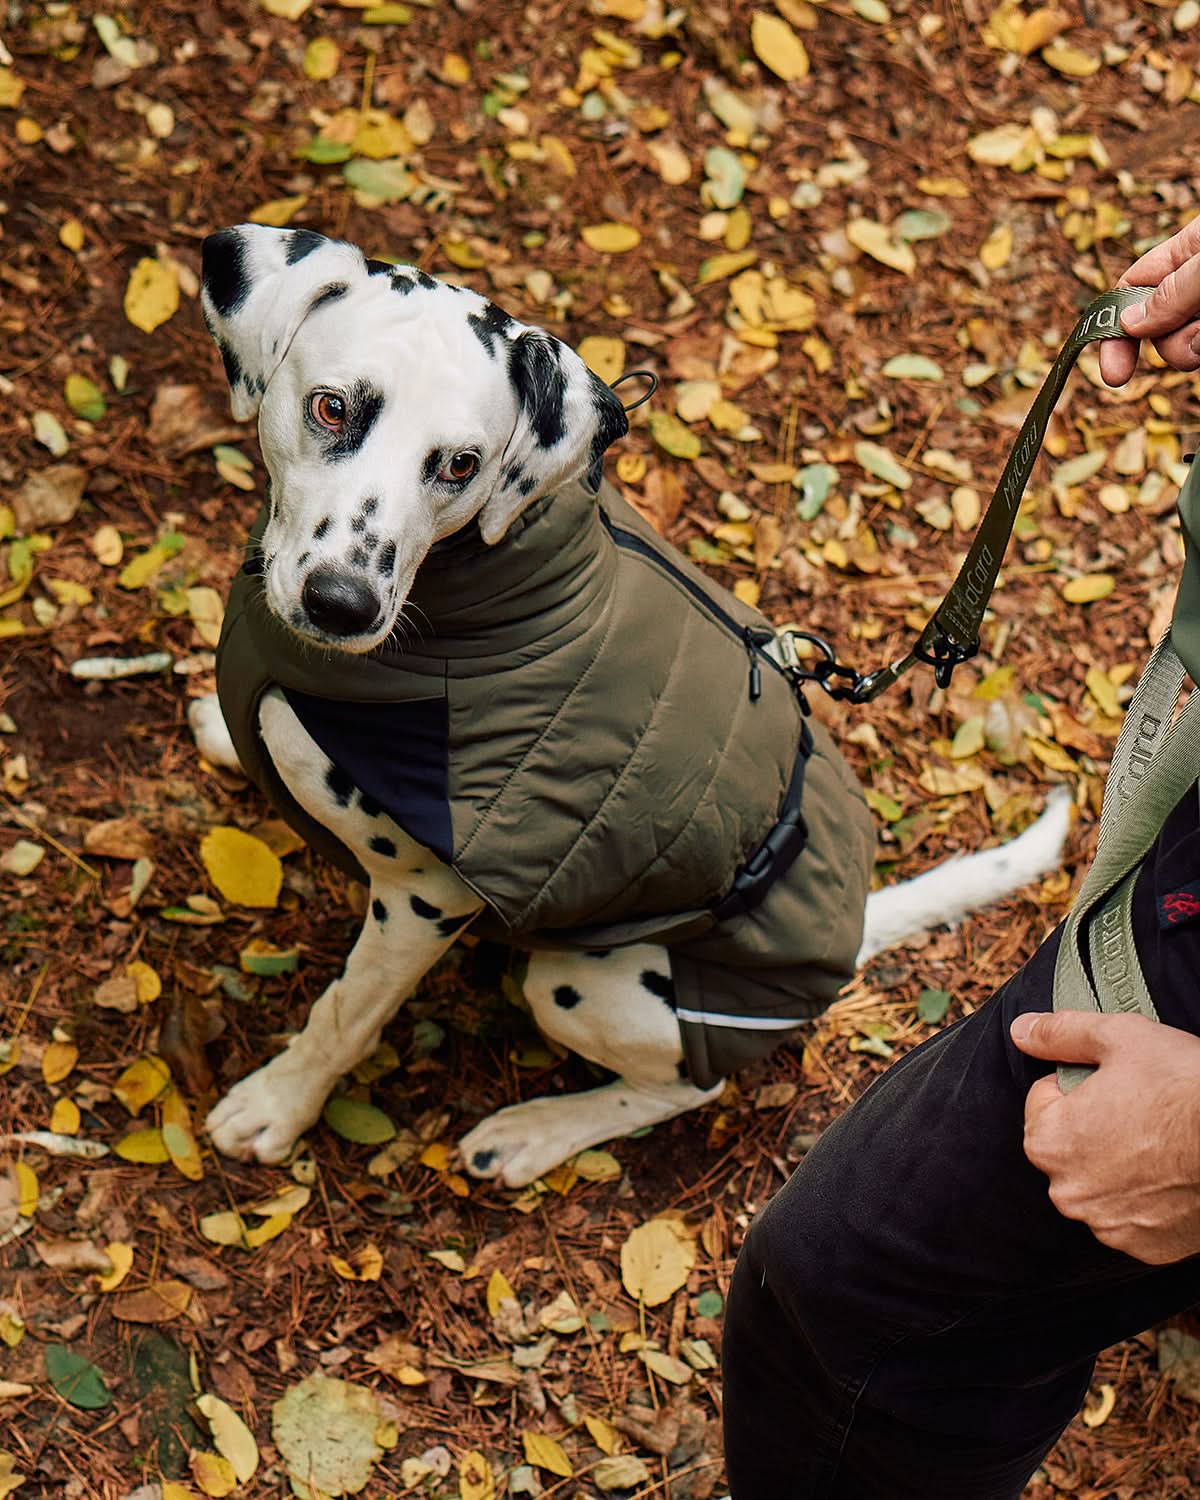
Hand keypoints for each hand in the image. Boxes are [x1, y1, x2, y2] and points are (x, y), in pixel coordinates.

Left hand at [1011, 1010, 1199, 1264]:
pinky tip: (1174, 1176)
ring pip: (1101, 1182)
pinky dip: (1148, 1199)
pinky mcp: (1148, 1248)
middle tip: (1141, 1109)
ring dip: (1120, 1165)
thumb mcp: (1118, 1036)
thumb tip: (1021, 1031)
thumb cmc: (1183, 1086)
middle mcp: (1068, 1193)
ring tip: (1162, 1142)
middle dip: (1094, 1126)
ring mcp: (1109, 1226)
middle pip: (1069, 1145)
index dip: (1080, 1083)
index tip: (1116, 1083)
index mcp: (1047, 1141)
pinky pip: (1135, 1216)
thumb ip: (1060, 1033)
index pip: (1045, 1100)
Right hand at [1099, 213, 1199, 385]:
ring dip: (1196, 347)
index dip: (1115, 327)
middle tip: (1197, 342)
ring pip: (1187, 346)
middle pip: (1160, 327)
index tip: (1114, 373)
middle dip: (1170, 343)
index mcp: (1189, 249)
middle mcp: (1198, 281)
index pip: (1132, 288)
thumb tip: (1128, 324)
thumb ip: (1173, 290)